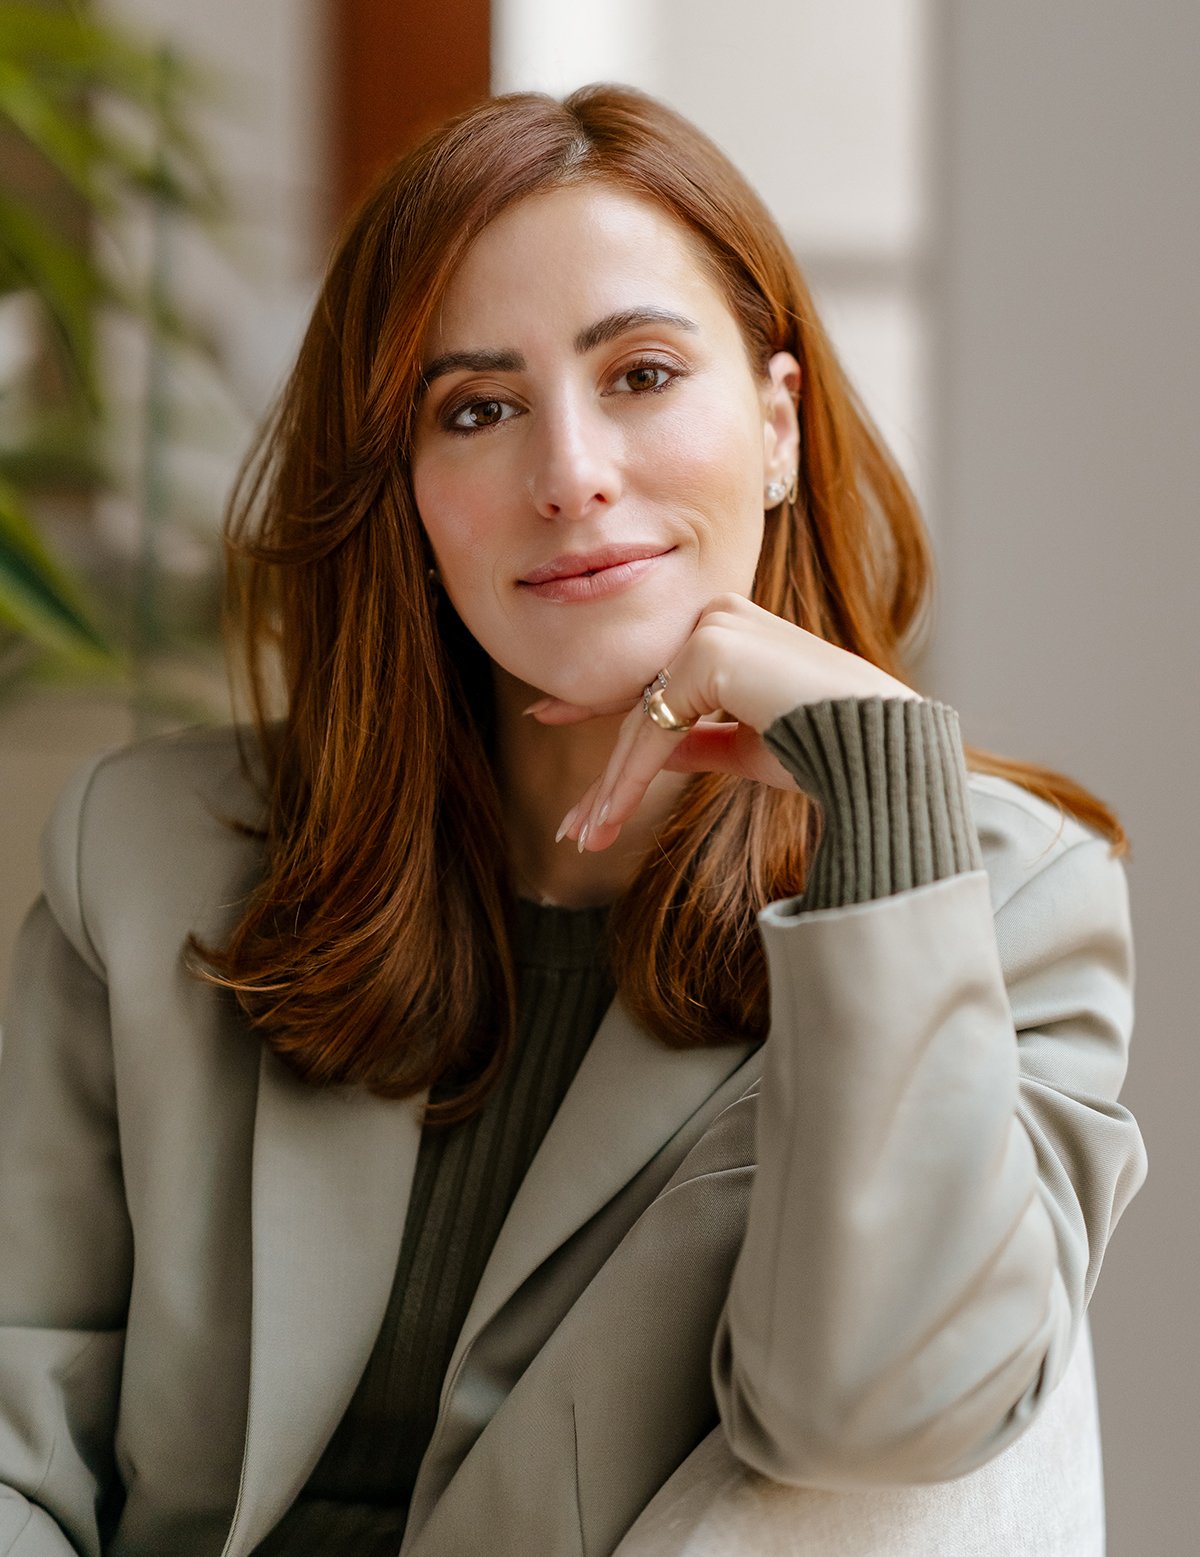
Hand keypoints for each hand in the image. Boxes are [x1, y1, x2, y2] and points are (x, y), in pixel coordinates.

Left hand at [527, 593, 921, 852]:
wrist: (877, 749)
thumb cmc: (828, 747)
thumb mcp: (746, 746)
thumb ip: (698, 740)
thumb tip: (643, 755)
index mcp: (730, 628)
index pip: (653, 671)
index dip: (595, 700)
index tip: (546, 714)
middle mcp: (717, 615)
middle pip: (643, 701)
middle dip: (605, 769)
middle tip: (569, 823)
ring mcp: (712, 626)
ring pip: (642, 719)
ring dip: (613, 787)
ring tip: (585, 836)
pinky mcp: (709, 650)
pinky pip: (655, 726)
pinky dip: (630, 777)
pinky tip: (608, 819)